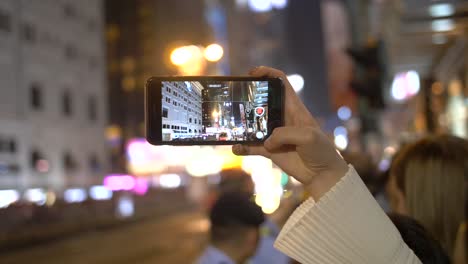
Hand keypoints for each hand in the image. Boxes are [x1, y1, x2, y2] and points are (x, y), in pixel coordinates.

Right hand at [232, 66, 347, 199]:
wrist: (323, 174)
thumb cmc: (321, 150)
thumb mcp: (307, 136)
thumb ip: (284, 134)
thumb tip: (266, 141)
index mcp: (293, 107)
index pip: (280, 82)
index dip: (267, 73)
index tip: (252, 73)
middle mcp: (281, 117)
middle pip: (261, 101)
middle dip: (247, 98)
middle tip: (234, 99)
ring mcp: (274, 134)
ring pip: (252, 125)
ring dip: (241, 125)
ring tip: (230, 125)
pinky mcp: (269, 150)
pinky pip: (251, 147)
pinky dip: (242, 147)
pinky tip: (235, 148)